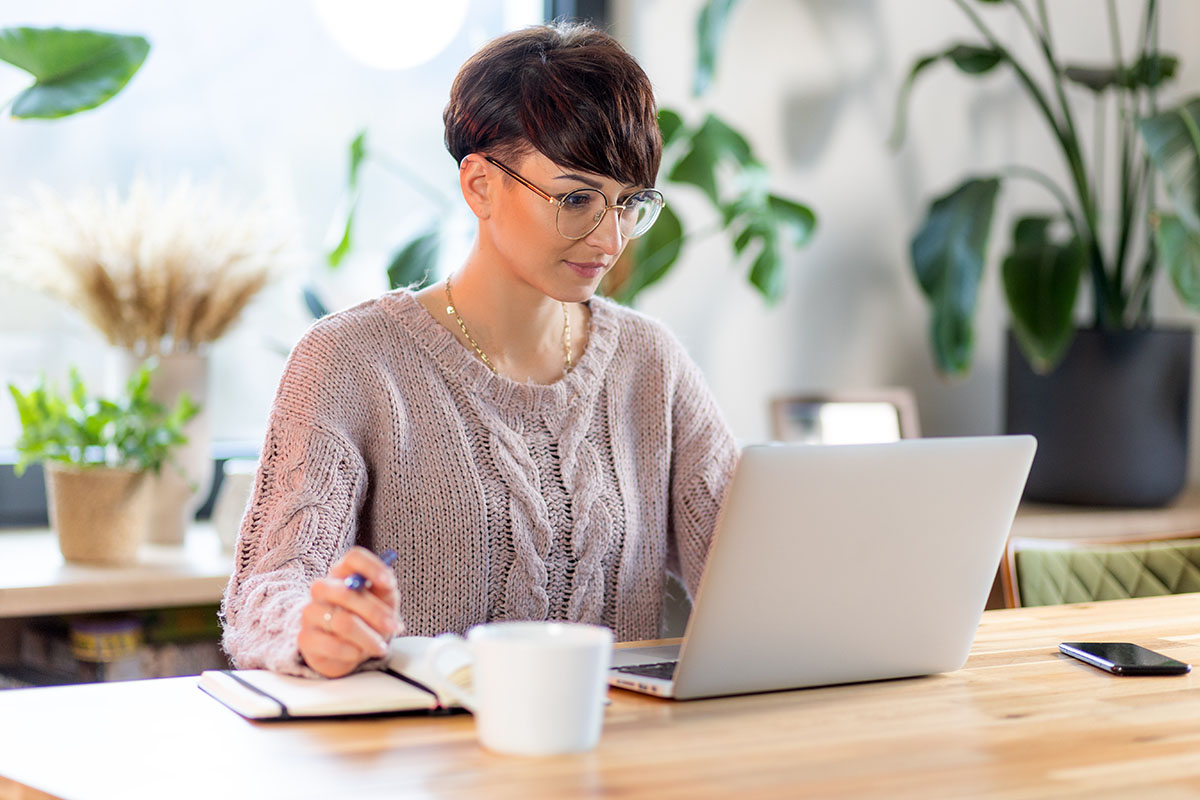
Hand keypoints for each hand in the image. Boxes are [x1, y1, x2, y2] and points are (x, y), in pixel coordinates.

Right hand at [298, 546, 402, 678]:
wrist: (350, 650)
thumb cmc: (368, 620)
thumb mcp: (384, 602)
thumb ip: (386, 589)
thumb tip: (387, 582)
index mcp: (344, 573)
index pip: (353, 558)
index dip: (371, 567)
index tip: (388, 583)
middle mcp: (323, 589)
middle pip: (345, 592)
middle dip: (374, 612)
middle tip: (392, 626)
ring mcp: (310, 612)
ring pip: (341, 621)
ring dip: (367, 637)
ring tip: (379, 646)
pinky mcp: (305, 637)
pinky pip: (330, 644)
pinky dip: (351, 651)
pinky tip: (358, 653)